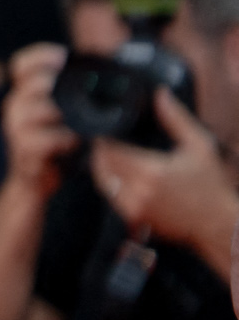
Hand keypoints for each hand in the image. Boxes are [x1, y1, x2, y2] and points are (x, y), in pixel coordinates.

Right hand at [0, 45, 80, 197]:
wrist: (35, 183)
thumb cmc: (56, 146)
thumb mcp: (59, 116)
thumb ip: (69, 97)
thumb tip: (108, 79)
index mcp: (24, 94)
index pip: (22, 64)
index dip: (41, 55)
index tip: (63, 55)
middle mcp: (15, 107)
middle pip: (30, 82)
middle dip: (54, 81)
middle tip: (79, 86)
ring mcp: (16, 129)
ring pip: (36, 109)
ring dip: (61, 112)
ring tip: (80, 119)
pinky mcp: (24, 151)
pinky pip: (45, 139)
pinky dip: (64, 139)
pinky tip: (75, 141)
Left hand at [91, 90, 238, 254]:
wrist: (220, 225)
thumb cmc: (212, 185)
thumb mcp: (200, 146)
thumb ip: (176, 119)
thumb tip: (161, 93)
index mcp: (151, 171)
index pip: (109, 149)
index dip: (102, 137)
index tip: (102, 127)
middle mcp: (139, 191)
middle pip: (101, 165)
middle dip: (99, 151)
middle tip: (101, 139)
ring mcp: (135, 208)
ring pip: (102, 182)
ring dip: (101, 167)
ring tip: (105, 154)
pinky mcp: (136, 220)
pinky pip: (111, 198)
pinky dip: (110, 185)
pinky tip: (116, 174)